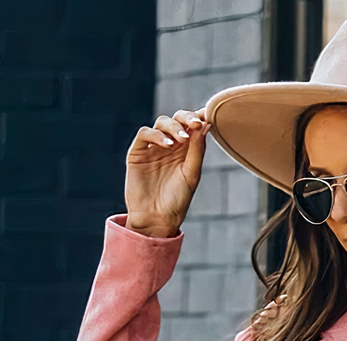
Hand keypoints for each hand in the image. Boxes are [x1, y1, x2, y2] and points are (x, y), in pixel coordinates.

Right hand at [125, 108, 209, 238]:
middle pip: (177, 119)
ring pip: (162, 122)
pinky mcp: (138, 152)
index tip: (208, 115)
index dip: (199, 117)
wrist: (157, 219)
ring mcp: (153, 147)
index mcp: (186, 150)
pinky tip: (167, 145)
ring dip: (173, 126)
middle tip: (195, 124)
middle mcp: (170, 145)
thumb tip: (206, 124)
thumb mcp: (192, 175)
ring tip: (182, 139)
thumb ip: (197, 150)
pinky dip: (156, 135)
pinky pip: (145, 134)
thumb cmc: (177, 200)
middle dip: (186, 118)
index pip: (192, 126)